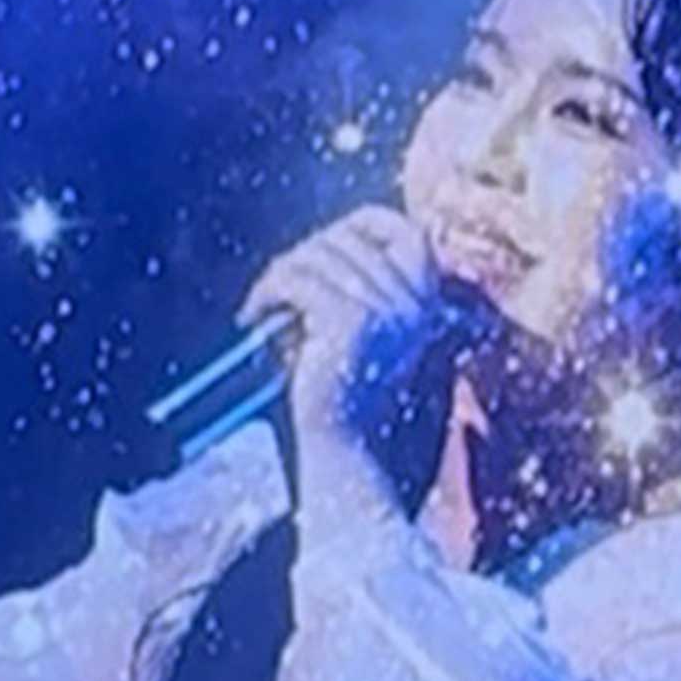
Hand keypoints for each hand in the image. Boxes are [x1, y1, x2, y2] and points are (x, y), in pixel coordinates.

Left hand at [238, 208, 476, 457]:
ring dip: (278, 276)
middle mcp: (414, 304)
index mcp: (426, 306)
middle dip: (303, 255)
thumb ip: (359, 290)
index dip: (363, 225)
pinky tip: (254, 316)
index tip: (324, 245)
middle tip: (276, 290)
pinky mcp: (350, 321)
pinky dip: (267, 291)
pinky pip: (298, 278)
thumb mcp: (363, 336)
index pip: (405, 231)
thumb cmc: (342, 400)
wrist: (343, 455)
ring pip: (317, 255)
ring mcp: (386, 311)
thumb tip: (323, 244)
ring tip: (261, 308)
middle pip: (347, 238)